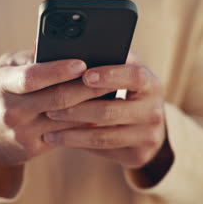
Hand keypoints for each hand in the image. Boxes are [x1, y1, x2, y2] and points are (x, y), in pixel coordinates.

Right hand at [0, 50, 113, 165]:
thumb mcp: (5, 69)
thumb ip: (29, 57)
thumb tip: (58, 44)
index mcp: (1, 84)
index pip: (32, 77)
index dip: (58, 70)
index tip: (82, 63)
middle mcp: (10, 110)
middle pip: (57, 99)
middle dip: (87, 87)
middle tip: (111, 77)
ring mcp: (21, 132)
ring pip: (66, 119)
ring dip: (92, 107)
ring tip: (112, 93)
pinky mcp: (33, 148)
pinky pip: (66, 135)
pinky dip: (84, 124)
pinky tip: (100, 113)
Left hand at [43, 52, 172, 171]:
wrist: (146, 125)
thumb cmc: (124, 89)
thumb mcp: (121, 72)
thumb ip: (102, 59)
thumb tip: (56, 48)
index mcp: (151, 84)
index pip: (134, 76)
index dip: (110, 75)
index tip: (85, 75)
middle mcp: (154, 110)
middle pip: (111, 111)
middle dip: (76, 109)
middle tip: (49, 107)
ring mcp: (148, 136)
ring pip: (103, 136)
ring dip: (72, 132)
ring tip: (48, 128)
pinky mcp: (138, 155)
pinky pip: (103, 150)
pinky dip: (79, 144)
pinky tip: (60, 138)